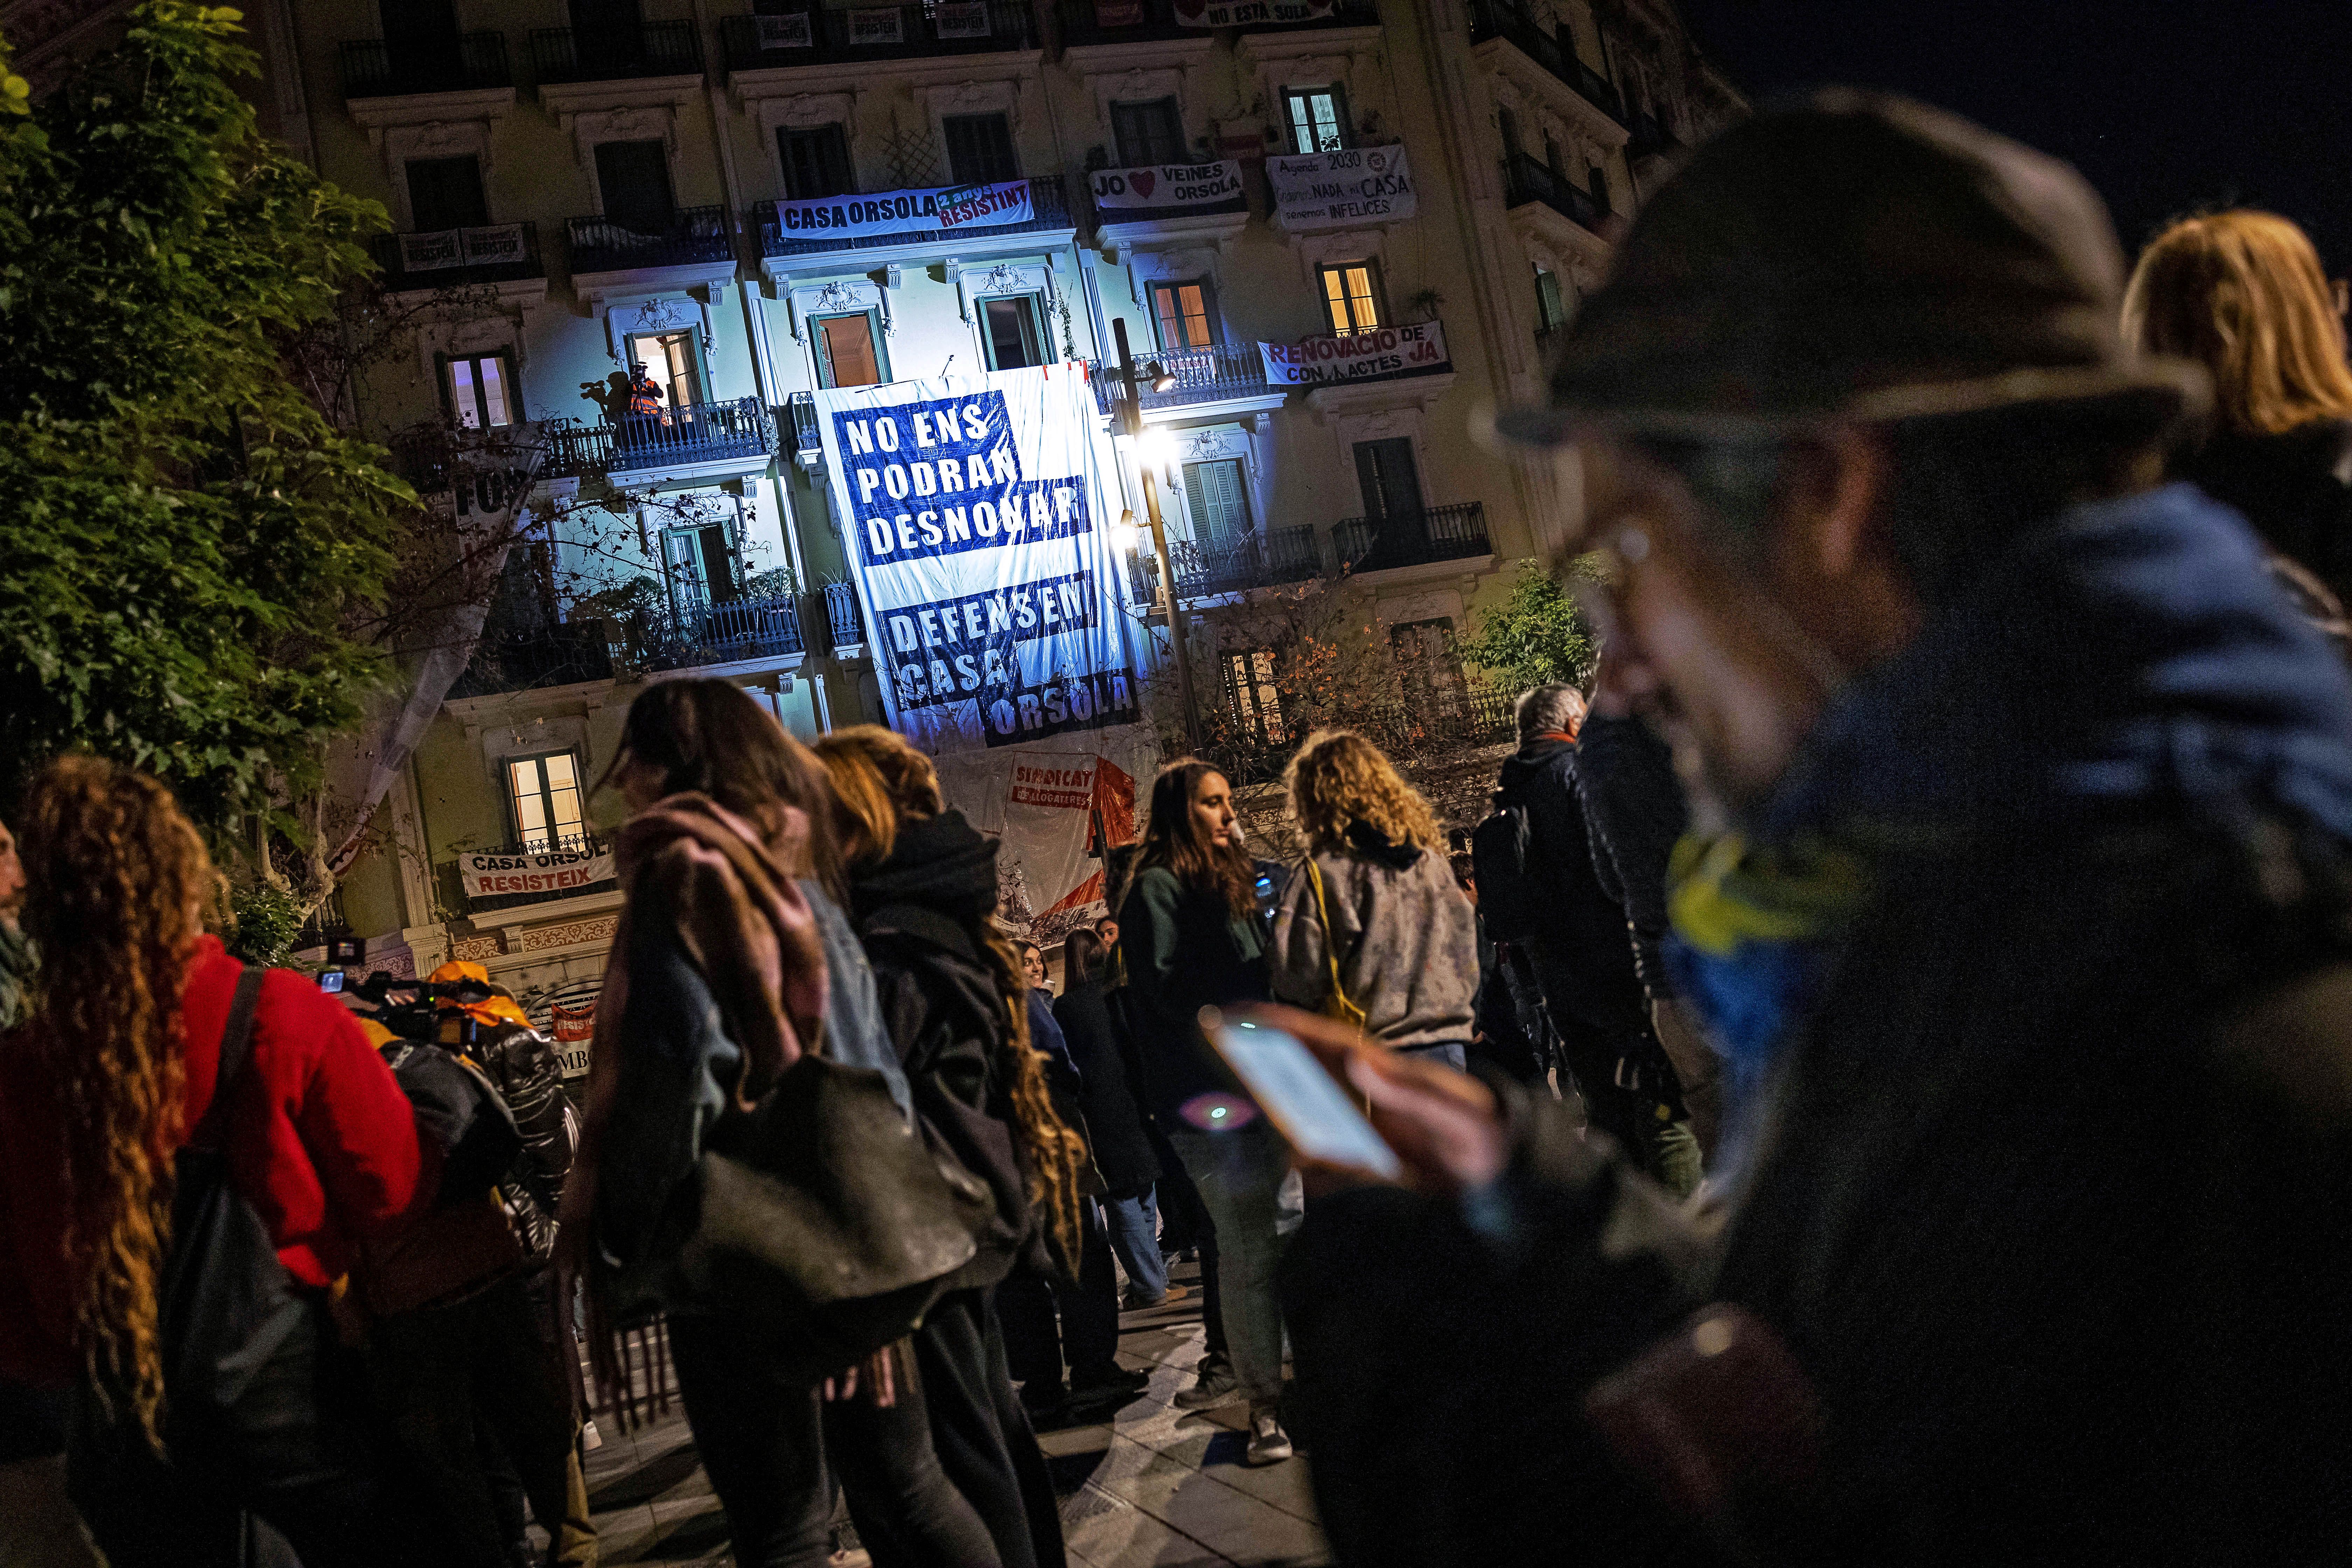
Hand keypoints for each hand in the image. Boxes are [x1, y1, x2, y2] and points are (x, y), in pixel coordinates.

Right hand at [1233, 1004, 1509, 1197]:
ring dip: (1280, 1118)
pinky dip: (1308, 1172)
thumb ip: (1412, 1092)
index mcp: (1387, 1076)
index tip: (1242, 1014)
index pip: (1327, 1044)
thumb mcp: (1459, 1114)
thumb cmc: (1489, 1137)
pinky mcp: (1368, 1173)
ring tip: (1248, 1114)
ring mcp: (1365, 1136)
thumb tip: (1356, 1059)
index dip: (1284, 1028)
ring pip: (1308, 1123)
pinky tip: (1296, 1176)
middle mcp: (1369, 1101)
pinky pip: (1326, 1170)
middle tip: (1221, 1051)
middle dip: (1264, 1064)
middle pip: (1306, 1078)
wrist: (1514, 1188)